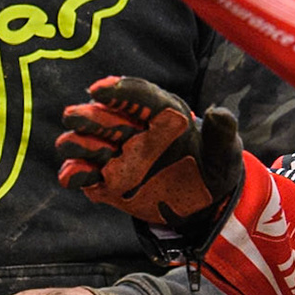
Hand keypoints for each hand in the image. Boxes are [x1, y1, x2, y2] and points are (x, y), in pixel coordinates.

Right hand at [55, 76, 244, 238]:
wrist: (204, 204)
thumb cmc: (213, 169)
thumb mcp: (224, 153)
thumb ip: (221, 134)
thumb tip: (218, 113)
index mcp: (162, 115)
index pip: (139, 97)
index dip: (119, 92)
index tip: (100, 90)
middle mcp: (135, 132)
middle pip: (108, 118)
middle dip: (90, 117)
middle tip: (74, 116)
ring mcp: (119, 157)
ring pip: (90, 145)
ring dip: (79, 143)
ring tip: (70, 145)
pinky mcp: (110, 182)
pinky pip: (87, 176)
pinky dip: (76, 175)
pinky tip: (70, 176)